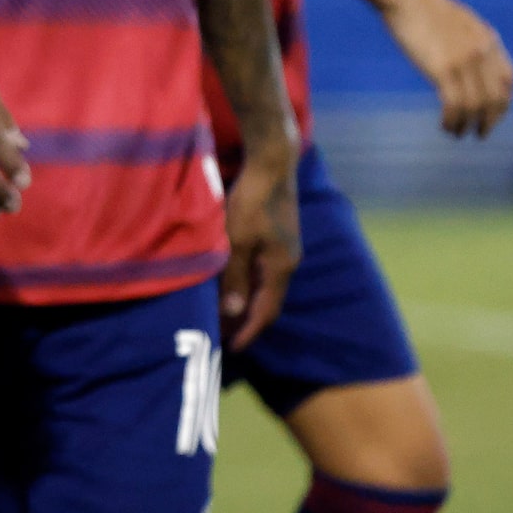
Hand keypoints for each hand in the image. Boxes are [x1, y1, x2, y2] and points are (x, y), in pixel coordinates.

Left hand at [220, 146, 300, 351]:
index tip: (232, 349)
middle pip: (268, 300)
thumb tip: (233, 312)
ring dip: (247, 299)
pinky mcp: (279, 234)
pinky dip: (249, 280)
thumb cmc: (251, 201)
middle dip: (246, 319)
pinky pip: (264, 268)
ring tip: (225, 311)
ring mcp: (286, 247)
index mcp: (281, 268)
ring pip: (265, 283)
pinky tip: (235, 279)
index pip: (266, 311)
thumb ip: (235, 276)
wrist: (271, 163)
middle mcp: (289, 262)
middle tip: (223, 334)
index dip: (248, 331)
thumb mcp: (236, 240)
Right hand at [384, 0, 512, 136]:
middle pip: (496, 98)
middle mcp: (482, 52)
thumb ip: (467, 38)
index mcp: (487, 39)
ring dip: (468, 125)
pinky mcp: (444, 69)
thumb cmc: (420, 4)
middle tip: (479, 134)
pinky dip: (452, 121)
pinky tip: (445, 126)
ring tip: (457, 134)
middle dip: (490, 120)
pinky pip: (455, 105)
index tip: (490, 113)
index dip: (502, 102)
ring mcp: (465, 61)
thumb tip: (465, 56)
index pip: (508, 79)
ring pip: (477, 106)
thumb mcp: (454, 19)